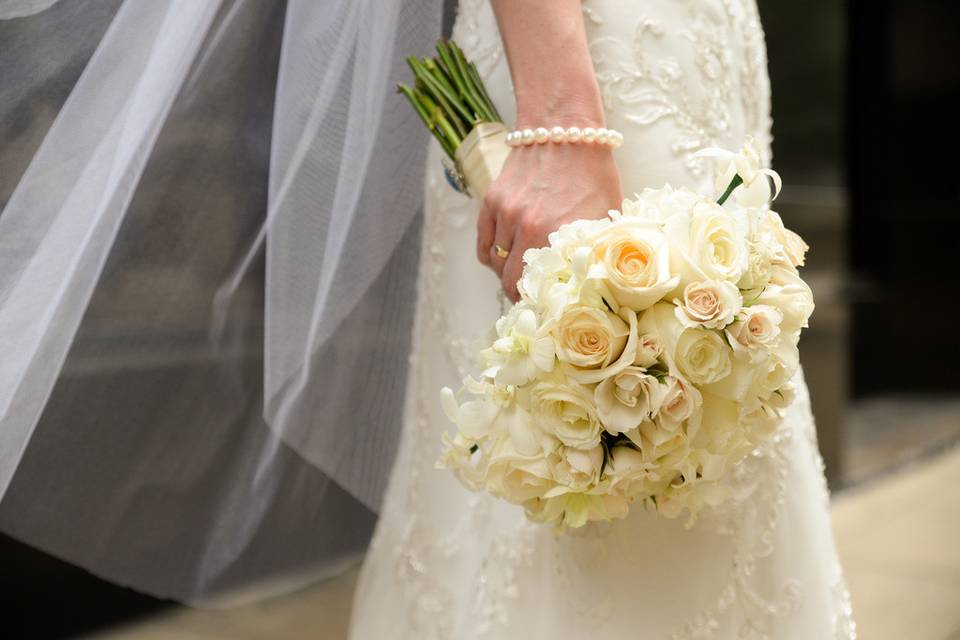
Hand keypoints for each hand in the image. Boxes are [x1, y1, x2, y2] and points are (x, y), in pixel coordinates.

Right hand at [477, 141, 622, 300]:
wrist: (564, 128)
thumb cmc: (592, 172)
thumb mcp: (606, 213)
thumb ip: (597, 248)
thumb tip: (597, 281)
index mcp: (559, 236)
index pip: (541, 288)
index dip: (541, 303)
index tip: (545, 308)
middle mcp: (529, 228)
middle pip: (512, 282)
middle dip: (520, 295)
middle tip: (530, 298)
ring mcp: (507, 215)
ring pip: (497, 264)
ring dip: (507, 274)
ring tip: (519, 274)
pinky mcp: (492, 202)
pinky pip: (484, 245)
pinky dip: (492, 257)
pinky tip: (503, 258)